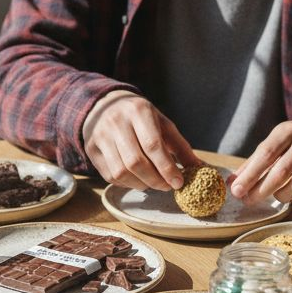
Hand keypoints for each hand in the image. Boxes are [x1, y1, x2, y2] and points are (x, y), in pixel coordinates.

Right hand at [83, 90, 200, 190]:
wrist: (104, 106)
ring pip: (121, 172)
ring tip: (153, 183)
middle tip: (167, 186)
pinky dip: (127, 183)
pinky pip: (110, 176)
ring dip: (141, 184)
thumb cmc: (140, 118)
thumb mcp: (162, 124)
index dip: (166, 167)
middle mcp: (116, 122)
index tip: (178, 182)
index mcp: (138, 111)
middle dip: (155, 180)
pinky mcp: (91, 150)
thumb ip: (180, 147)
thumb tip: (199, 168)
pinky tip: (137, 179)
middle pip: (135, 162)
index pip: (152, 145)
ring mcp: (100, 137)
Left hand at [228, 118, 291, 207]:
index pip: (266, 154)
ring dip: (283, 195)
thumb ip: (254, 162)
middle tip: (249, 200)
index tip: (236, 191)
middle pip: (281, 172)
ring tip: (277, 195)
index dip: (249, 175)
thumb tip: (232, 183)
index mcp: (288, 131)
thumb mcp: (276, 142)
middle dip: (261, 190)